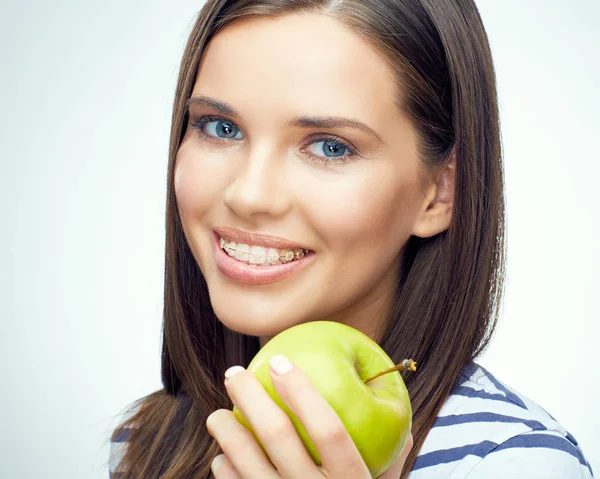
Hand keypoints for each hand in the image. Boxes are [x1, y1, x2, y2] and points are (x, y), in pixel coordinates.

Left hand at [206, 356, 412, 478]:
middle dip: (250, 396)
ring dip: (226, 431)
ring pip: (247, 463)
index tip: (280, 361)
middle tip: (234, 372)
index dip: (303, 391)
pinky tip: (222, 456)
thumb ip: (392, 459)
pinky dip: (224, 470)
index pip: (329, 428)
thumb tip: (400, 416)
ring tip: (217, 415)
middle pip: (278, 436)